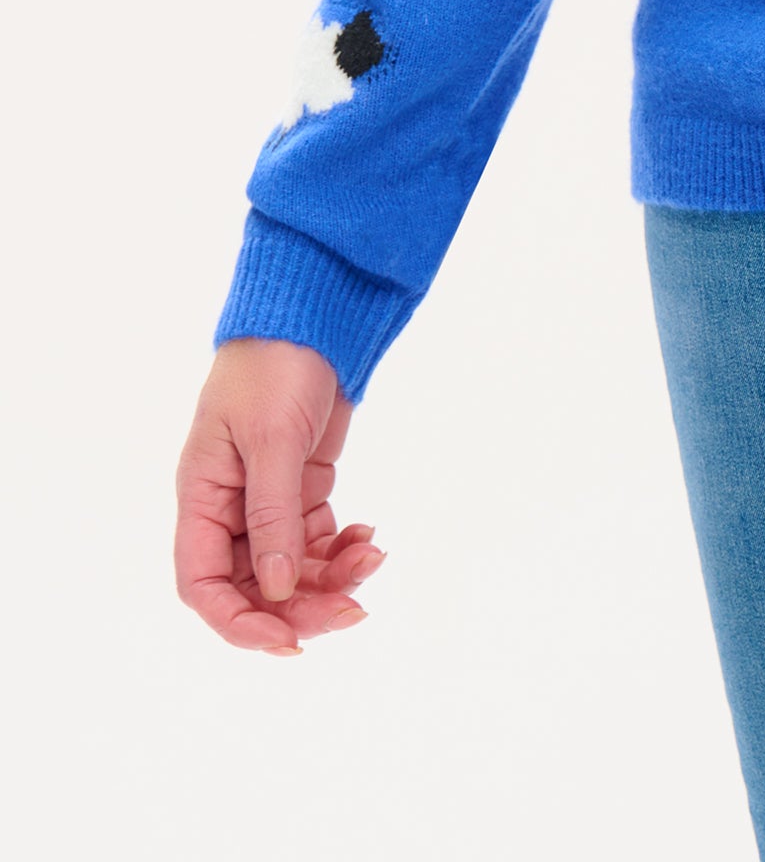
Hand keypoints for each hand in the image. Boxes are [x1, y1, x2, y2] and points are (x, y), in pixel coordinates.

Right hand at [174, 339, 384, 653]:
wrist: (312, 312)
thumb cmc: (275, 364)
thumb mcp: (271, 438)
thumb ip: (271, 514)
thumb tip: (274, 589)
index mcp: (202, 497)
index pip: (203, 585)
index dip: (238, 623)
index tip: (287, 641)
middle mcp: (229, 507)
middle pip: (254, 586)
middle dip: (301, 606)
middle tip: (354, 610)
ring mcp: (267, 498)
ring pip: (290, 568)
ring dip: (331, 578)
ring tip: (373, 560)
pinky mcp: (301, 486)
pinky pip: (316, 539)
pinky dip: (342, 547)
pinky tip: (368, 535)